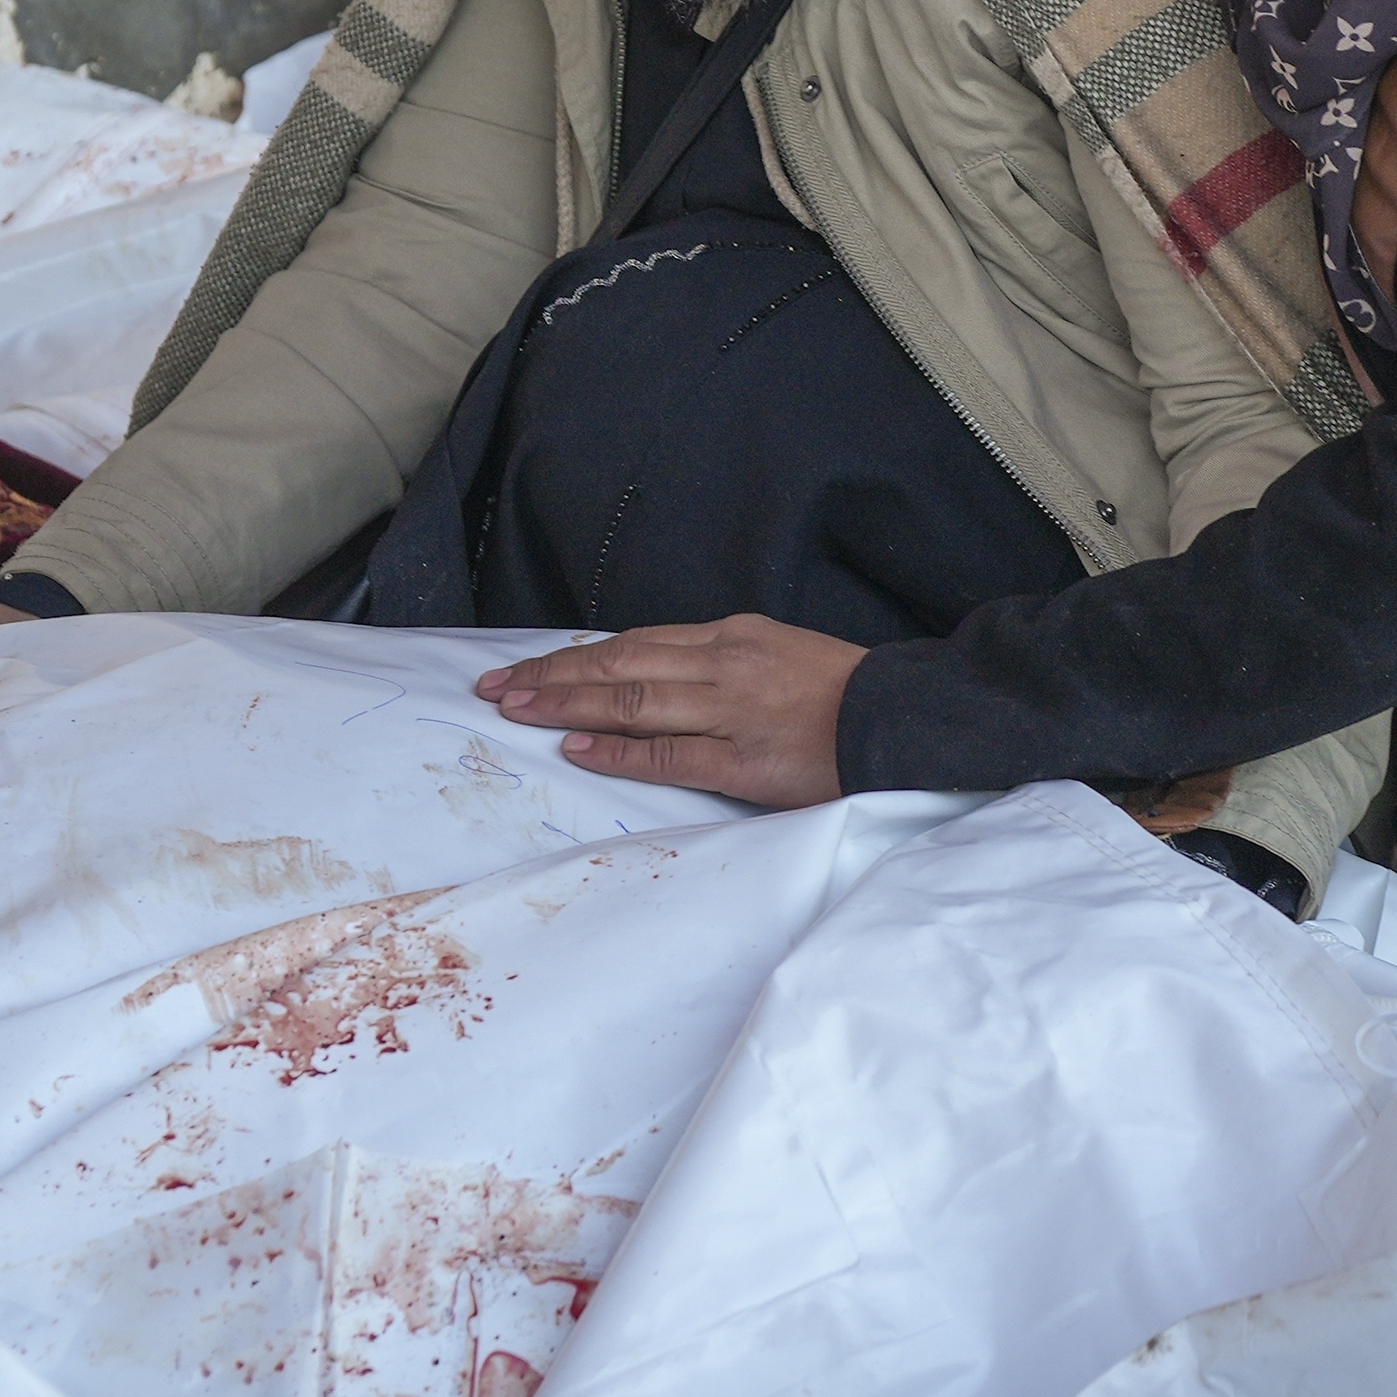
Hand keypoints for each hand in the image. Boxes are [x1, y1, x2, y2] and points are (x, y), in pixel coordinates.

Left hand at [473, 617, 863, 805]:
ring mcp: (731, 711)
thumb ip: (717, 663)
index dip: (576, 657)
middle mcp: (723, 664)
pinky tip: (579, 749)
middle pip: (620, 664)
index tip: (529, 668)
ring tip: (519, 711)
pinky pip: (668, 753)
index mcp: (731, 636)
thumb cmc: (839, 691)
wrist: (899, 718)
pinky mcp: (743, 760)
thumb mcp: (775, 653)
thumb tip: (654, 676)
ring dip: (569, 706)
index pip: (636, 642)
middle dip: (553, 677)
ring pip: (634, 701)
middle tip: (497, 688)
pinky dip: (618, 751)